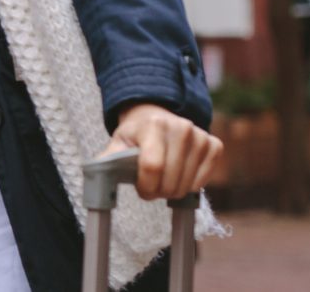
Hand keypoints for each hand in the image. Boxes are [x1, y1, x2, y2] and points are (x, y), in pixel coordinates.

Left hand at [101, 103, 221, 199]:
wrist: (156, 117)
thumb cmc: (135, 135)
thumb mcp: (118, 143)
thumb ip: (109, 160)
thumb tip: (96, 176)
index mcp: (154, 125)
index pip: (152, 166)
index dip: (146, 186)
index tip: (141, 190)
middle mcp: (181, 127)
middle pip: (171, 179)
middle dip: (159, 191)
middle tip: (152, 187)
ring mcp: (200, 136)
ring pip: (188, 184)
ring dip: (174, 191)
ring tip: (164, 181)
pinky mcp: (214, 145)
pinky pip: (204, 180)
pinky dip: (191, 186)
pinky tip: (180, 175)